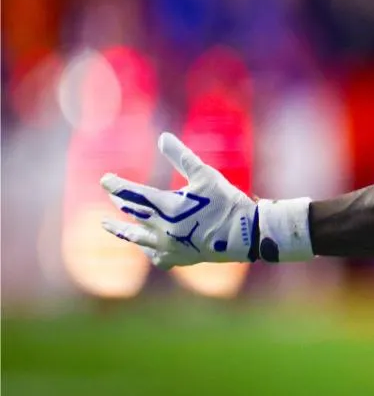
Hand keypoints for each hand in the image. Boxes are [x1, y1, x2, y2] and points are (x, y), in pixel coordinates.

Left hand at [101, 133, 259, 266]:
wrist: (246, 234)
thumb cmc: (227, 201)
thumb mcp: (205, 174)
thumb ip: (181, 156)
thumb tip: (163, 137)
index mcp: (167, 206)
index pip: (133, 194)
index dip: (116, 185)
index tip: (104, 179)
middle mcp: (162, 228)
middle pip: (132, 213)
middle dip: (121, 202)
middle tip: (113, 195)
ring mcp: (168, 245)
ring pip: (135, 237)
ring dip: (120, 229)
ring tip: (107, 224)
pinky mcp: (177, 258)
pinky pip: (154, 255)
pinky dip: (146, 248)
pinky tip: (144, 245)